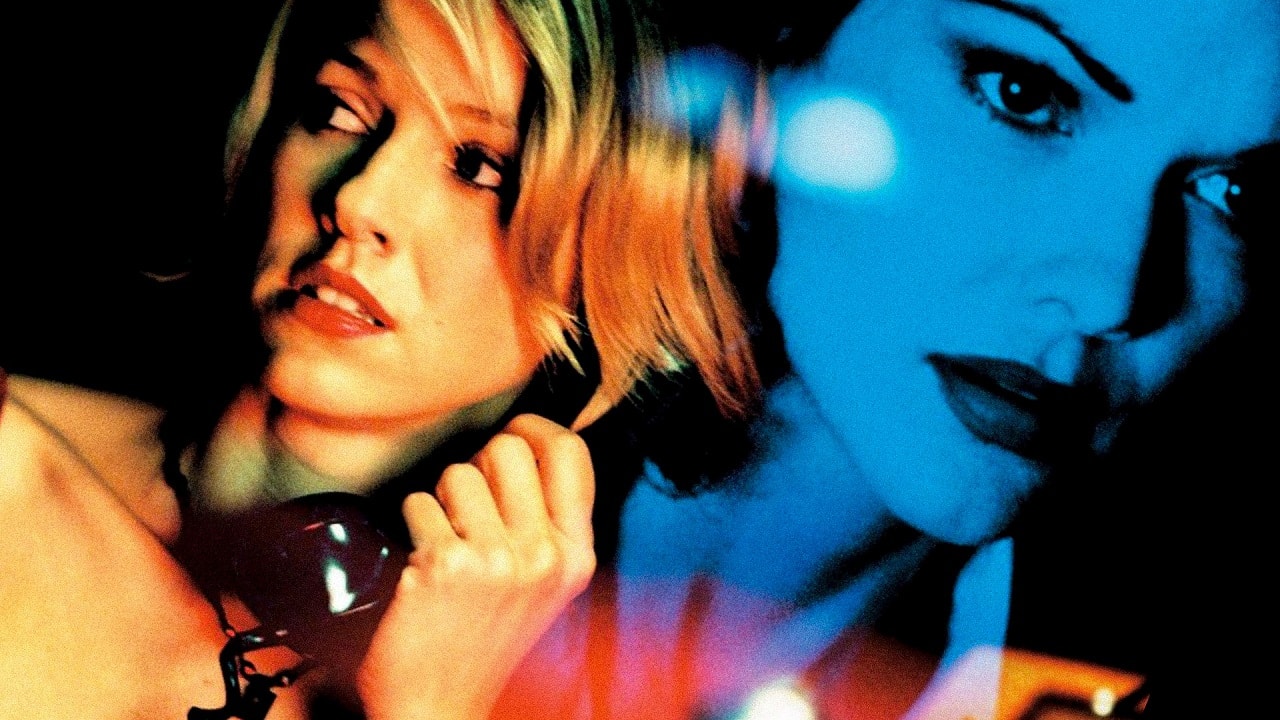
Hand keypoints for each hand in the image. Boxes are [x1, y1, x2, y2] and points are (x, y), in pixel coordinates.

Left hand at [356, 414, 596, 719]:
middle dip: (481, 465)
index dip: (536, 428)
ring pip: (460, 471)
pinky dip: (413, 524)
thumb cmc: (485, 638)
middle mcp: (544, 556)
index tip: (515, 433)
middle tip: (469, 505)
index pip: (570, 453)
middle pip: (510, 448)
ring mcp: (497, 560)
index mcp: (575, 555)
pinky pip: (420, 502)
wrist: (441, 704)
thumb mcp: (544, 583)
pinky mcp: (447, 564)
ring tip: (445, 540)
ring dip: (442, 499)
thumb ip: (547, 521)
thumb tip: (528, 442)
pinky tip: (422, 561)